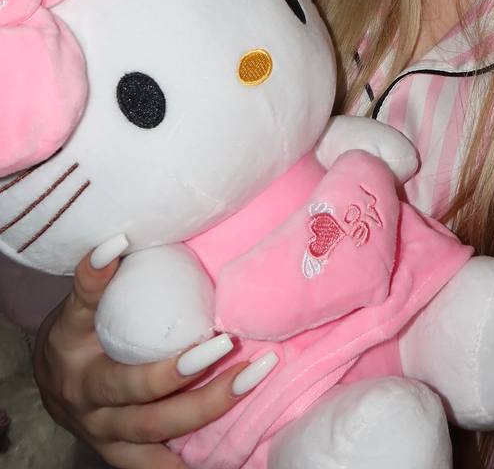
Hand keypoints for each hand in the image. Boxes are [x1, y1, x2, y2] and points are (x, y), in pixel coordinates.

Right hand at [32, 250, 258, 467]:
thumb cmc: (72, 334)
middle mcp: (94, 413)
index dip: (170, 362)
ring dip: (206, 412)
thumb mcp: (75, 309)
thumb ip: (93, 279)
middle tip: (240, 355)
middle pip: (147, 408)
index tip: (215, 336)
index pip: (125, 371)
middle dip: (198, 386)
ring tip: (250, 383)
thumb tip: (117, 240)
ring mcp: (108, 439)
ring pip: (158, 435)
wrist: (50, 380)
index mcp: (82, 374)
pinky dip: (185, 463)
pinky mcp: (121, 454)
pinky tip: (226, 453)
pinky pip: (154, 466)